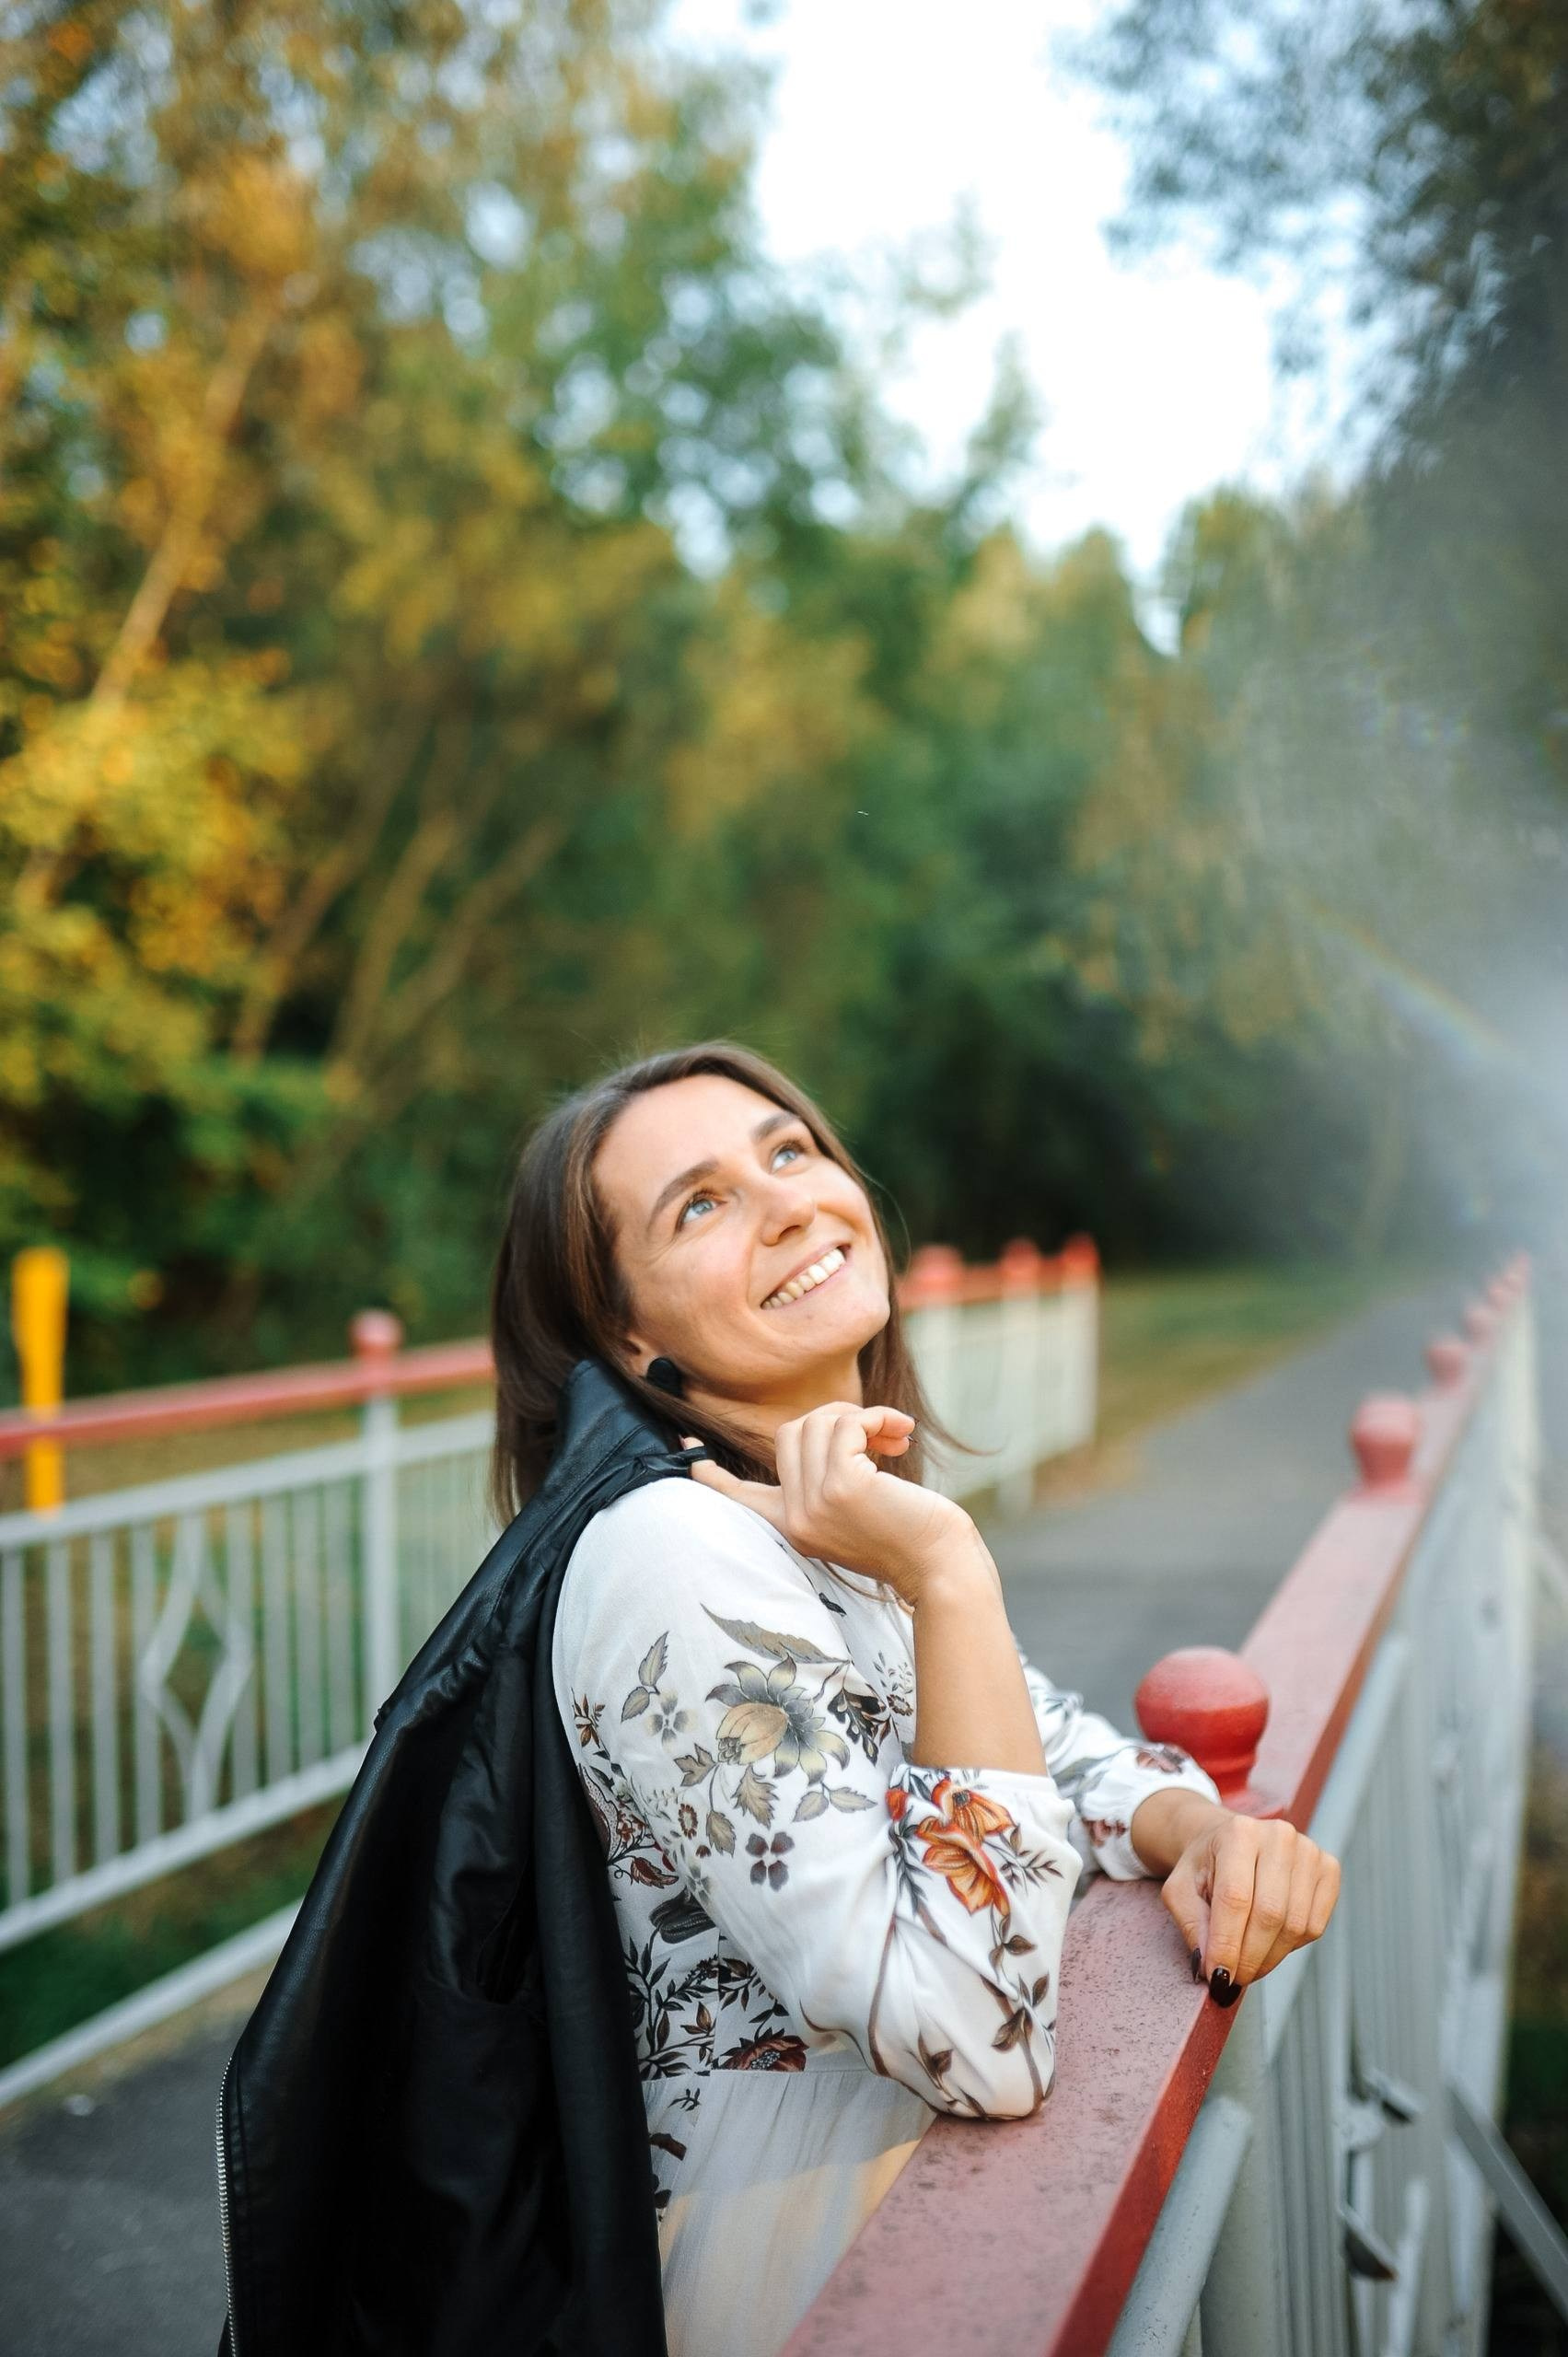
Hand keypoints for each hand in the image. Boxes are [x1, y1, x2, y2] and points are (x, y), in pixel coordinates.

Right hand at [685, 1401, 981, 1604]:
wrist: (942, 1568)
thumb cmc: (911, 1538)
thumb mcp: (855, 1514)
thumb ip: (829, 1482)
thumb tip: (822, 1430)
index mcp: (792, 1527)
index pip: (740, 1499)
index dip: (713, 1476)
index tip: (688, 1454)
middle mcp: (795, 1517)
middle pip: (790, 1432)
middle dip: (836, 1419)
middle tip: (879, 1433)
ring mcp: (815, 1502)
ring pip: (818, 1422)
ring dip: (861, 1416)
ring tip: (894, 1433)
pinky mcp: (843, 1486)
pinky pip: (847, 1423)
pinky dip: (875, 1417)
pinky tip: (900, 1432)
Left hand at [1149, 1800, 1340, 2003]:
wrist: (1229, 1841)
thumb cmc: (1204, 1867)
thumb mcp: (1180, 1890)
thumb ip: (1192, 1926)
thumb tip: (1210, 1966)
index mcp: (1239, 1832)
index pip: (1236, 1898)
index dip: (1227, 1944)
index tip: (1218, 1977)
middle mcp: (1279, 1836)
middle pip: (1270, 1914)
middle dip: (1249, 1958)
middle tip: (1232, 1980)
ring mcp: (1309, 1851)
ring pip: (1295, 1925)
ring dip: (1269, 1958)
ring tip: (1247, 1964)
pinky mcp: (1328, 1869)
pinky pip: (1315, 1926)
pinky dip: (1291, 1947)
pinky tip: (1270, 1943)